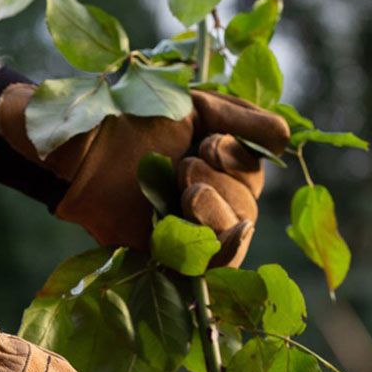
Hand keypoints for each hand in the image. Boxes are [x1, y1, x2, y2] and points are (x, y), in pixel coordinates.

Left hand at [0, 86, 289, 265]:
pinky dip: (211, 240)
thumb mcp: (197, 106)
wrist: (84, 144)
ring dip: (215, 207)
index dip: (239, 160)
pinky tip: (191, 211)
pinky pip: (208, 265)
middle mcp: (208, 201)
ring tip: (182, 183)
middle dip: (224, 182)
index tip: (207, 140)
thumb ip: (244, 119)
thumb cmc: (135, 119)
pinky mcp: (167, 257)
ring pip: (235, 237)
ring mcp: (188, 232)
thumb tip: (288, 139)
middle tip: (185, 161)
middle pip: (248, 209)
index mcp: (217, 167)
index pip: (254, 176)